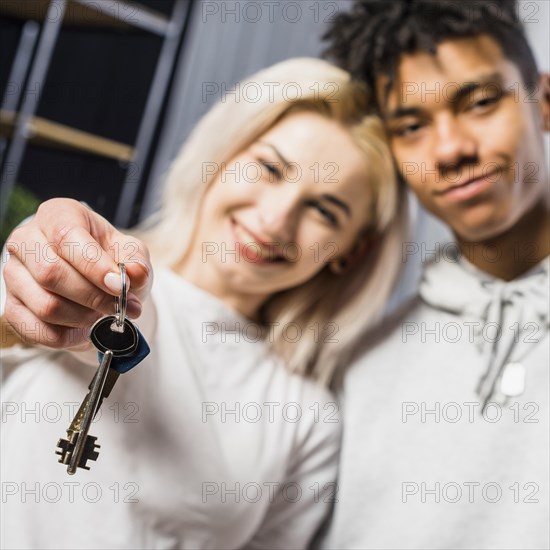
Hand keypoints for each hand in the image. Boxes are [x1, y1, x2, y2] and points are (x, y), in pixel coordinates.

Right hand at [3, 198, 152, 350]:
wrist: (97, 281)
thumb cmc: (110, 259)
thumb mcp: (131, 253)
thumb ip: (136, 261)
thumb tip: (135, 272)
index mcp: (57, 215)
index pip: (66, 236)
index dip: (94, 265)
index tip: (121, 286)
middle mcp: (26, 240)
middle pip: (51, 273)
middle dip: (93, 296)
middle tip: (122, 307)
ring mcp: (13, 274)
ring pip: (46, 305)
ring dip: (84, 317)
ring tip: (106, 315)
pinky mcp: (12, 307)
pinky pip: (38, 329)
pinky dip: (70, 336)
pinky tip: (88, 328)